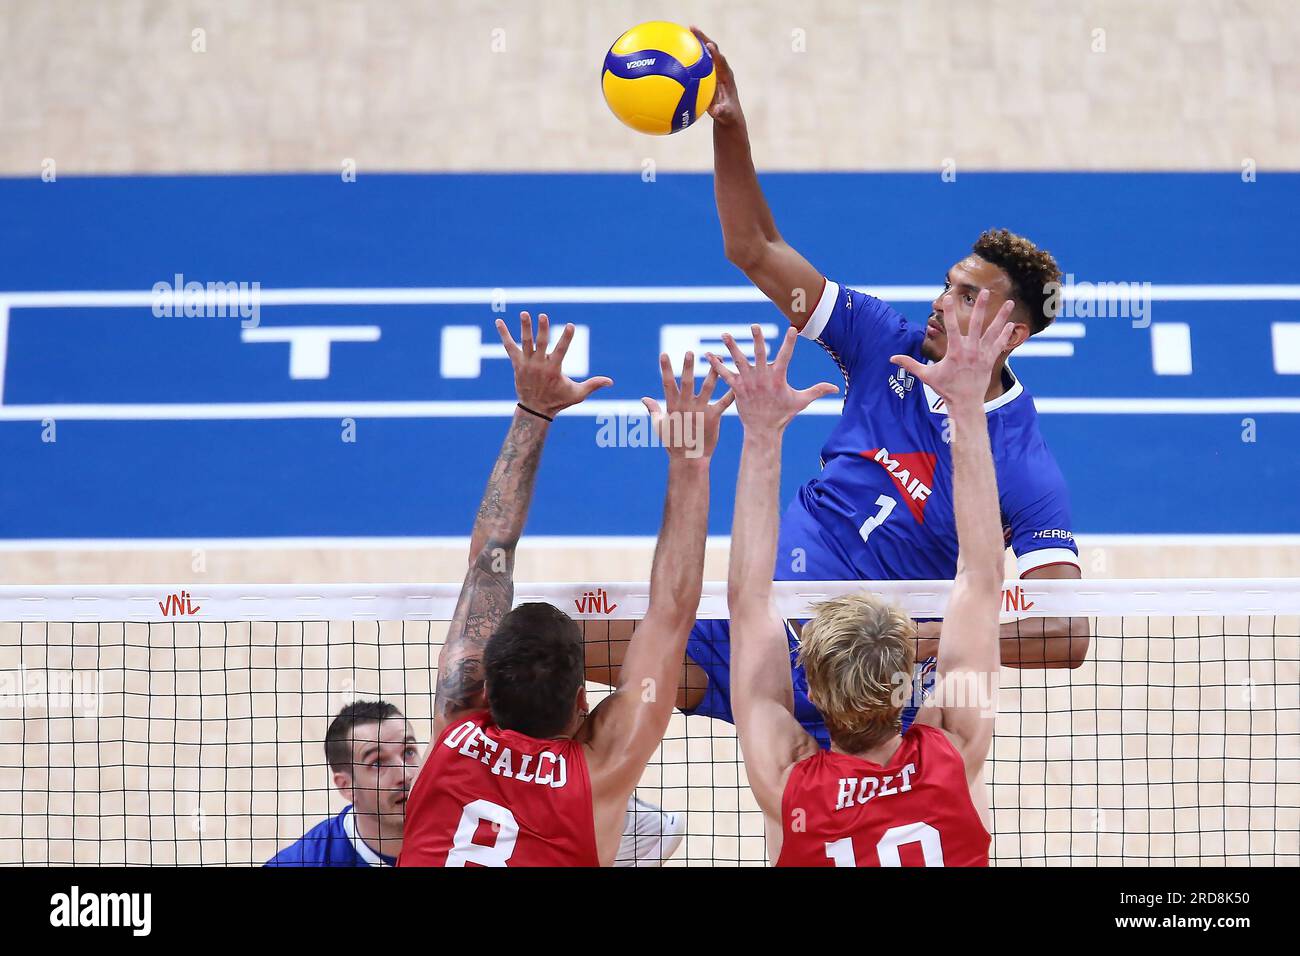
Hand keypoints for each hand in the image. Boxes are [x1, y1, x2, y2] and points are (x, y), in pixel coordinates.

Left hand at [496, 311, 612, 416]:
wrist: (535, 410)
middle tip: (542, 315)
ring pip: (525, 343)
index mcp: (554, 370)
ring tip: (524, 313)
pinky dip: (504, 335)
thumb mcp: (577, 395)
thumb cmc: (558, 401)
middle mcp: (539, 365)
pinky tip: (499, 322)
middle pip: (540, 344)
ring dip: (524, 328)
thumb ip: (593, 385)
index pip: (561, 351)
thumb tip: (611, 381)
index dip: (566, 338)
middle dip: (542, 329)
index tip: (571, 326)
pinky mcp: (517, 363)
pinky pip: (509, 347)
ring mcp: (526, 363)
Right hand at [642, 351, 734, 460]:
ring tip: (717, 358)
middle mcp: (686, 406)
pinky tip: (737, 381)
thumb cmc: (673, 443)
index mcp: (673, 406)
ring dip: (712, 372)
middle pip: (687, 382)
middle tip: (690, 352)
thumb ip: (653, 410)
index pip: (667, 384)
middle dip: (688, 367)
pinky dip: (731, 392)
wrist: (689, 460)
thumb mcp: (660, 426)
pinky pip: (724, 402)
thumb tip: (644, 398)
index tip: (664, 354)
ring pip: (707, 387)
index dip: (665, 369)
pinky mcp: (714, 417)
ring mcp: (700, 411)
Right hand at [690, 26, 741, 126]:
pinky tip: (676, 50)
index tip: (708, 45)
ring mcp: (713, 69)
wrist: (728, 114)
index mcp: (726, 77)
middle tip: (692, 28)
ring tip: (684, 30)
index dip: (715, 53)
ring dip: (695, 40)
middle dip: (703, 38)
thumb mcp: (725, 115)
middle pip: (712, 49)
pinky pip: (697, 60)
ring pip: (704, 52)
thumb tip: (715, 111)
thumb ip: (721, 112)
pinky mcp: (706, 72)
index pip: (721, 62)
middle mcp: (720, 69)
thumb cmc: (727, 115)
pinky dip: (688, 53)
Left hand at [706, 326, 836, 432]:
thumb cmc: (783, 415)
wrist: (763, 431)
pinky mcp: (736, 388)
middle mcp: (762, 377)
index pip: (786, 355)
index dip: (790, 342)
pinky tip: (708, 354)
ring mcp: (748, 382)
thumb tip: (836, 388)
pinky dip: (716, 365)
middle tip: (754, 326)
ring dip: (731, 347)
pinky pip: (724, 374)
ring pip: (739, 360)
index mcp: (778, 377)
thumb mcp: (801, 401)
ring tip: (725, 334)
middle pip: (759, 354)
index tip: (793, 329)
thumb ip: (817, 390)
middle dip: (757, 339)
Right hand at [891, 291, 1012, 411]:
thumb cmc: (945, 389)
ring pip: (993, 332)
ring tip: (1009, 303)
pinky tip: (1011, 323)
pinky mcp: (990, 360)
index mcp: (955, 352)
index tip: (949, 297)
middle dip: (981, 307)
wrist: (965, 403)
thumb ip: (910, 364)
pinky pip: (999, 344)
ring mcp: (982, 355)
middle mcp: (971, 350)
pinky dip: (1005, 334)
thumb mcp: (926, 376)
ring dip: (1001, 317)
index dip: (949, 312)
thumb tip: (892, 358)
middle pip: (977, 324)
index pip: (952, 328)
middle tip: (984, 292)